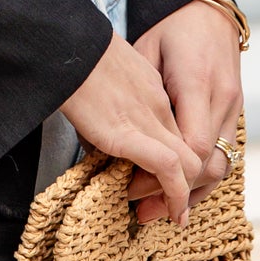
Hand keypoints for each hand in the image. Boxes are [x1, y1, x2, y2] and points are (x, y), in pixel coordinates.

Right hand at [58, 31, 208, 225]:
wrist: (65, 47)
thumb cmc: (75, 59)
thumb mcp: (104, 79)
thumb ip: (113, 108)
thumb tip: (100, 143)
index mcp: (152, 92)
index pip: (181, 134)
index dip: (181, 163)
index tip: (169, 183)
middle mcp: (158, 107)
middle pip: (194, 151)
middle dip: (189, 185)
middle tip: (173, 208)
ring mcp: (147, 120)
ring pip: (190, 164)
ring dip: (181, 194)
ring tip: (169, 213)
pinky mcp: (128, 134)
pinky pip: (168, 168)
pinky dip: (174, 193)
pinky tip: (171, 209)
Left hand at [125, 0, 243, 226]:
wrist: (208, 8)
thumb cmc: (171, 28)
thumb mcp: (145, 52)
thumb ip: (137, 95)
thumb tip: (109, 136)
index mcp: (198, 82)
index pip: (192, 146)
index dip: (164, 174)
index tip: (132, 187)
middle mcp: (223, 98)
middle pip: (209, 163)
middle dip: (175, 194)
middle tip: (141, 213)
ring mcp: (235, 107)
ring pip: (223, 165)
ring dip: (192, 194)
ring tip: (161, 213)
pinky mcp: (236, 112)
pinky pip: (227, 155)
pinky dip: (204, 178)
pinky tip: (182, 195)